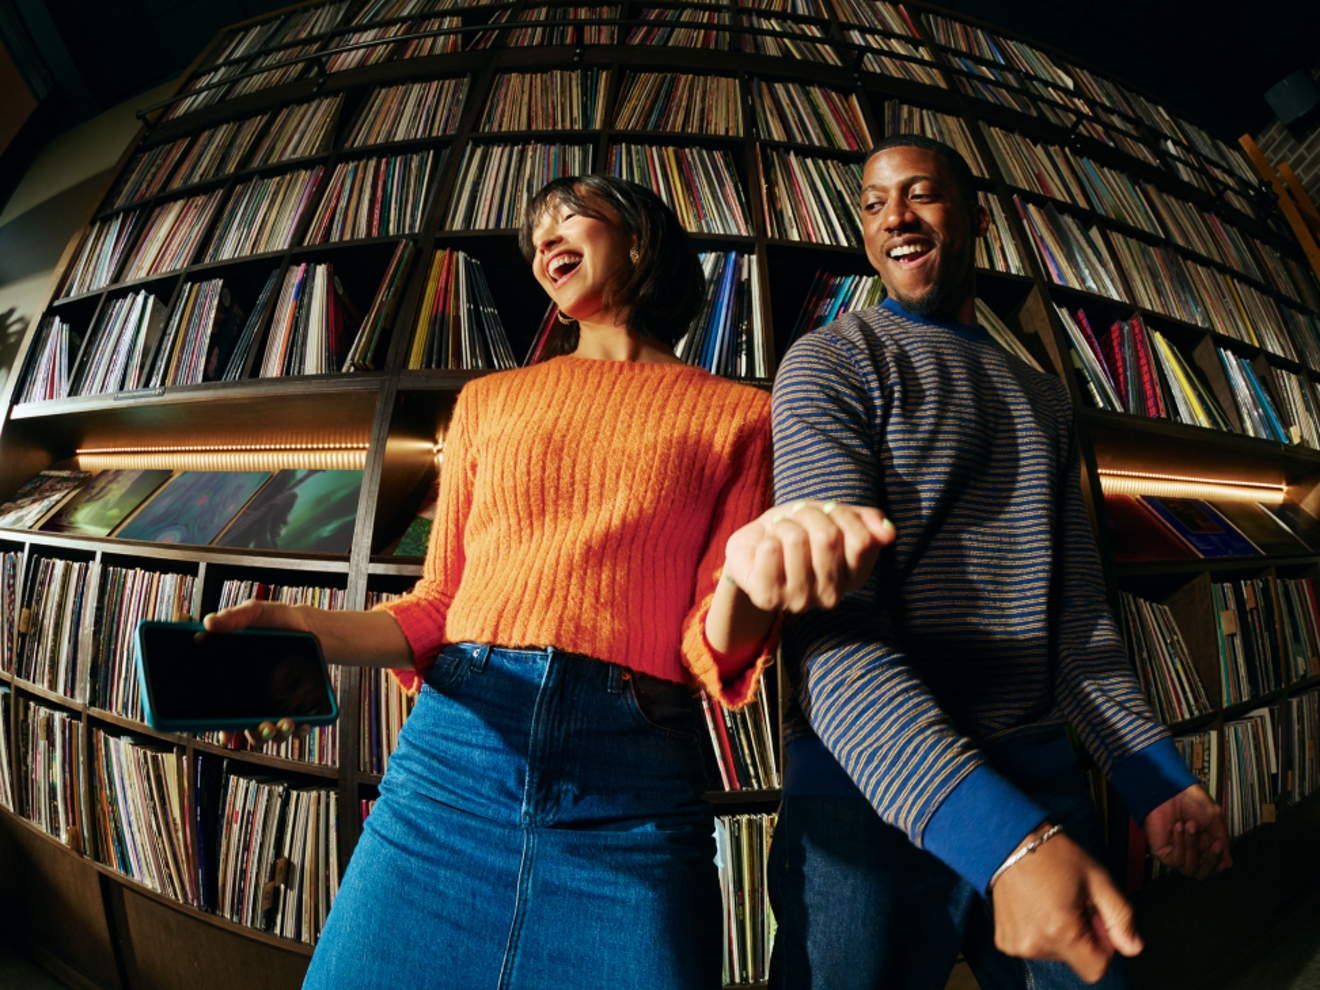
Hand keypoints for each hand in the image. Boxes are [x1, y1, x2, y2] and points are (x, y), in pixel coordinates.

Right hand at [201, 599, 312, 748]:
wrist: (310, 625)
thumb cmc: (277, 620)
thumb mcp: (256, 613)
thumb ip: (235, 617)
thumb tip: (208, 623)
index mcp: (232, 679)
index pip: (218, 710)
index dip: (220, 727)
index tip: (226, 733)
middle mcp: (249, 695)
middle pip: (245, 726)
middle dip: (255, 733)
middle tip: (266, 726)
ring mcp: (272, 700)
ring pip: (268, 730)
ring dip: (276, 734)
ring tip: (286, 723)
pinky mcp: (294, 701)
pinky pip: (294, 724)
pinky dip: (298, 728)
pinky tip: (303, 723)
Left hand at [723, 500, 894, 611]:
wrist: (757, 544)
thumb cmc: (801, 529)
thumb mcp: (835, 517)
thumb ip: (867, 522)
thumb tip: (890, 532)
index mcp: (856, 577)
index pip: (863, 540)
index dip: (841, 514)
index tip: (826, 513)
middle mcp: (832, 596)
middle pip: (828, 537)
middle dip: (808, 514)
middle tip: (797, 518)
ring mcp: (800, 601)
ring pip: (797, 540)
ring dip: (784, 524)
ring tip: (780, 533)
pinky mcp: (768, 597)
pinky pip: (770, 550)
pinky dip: (765, 537)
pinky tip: (765, 548)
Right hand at [992, 825, 1142, 982]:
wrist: (1008, 841)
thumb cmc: (1052, 854)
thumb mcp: (1097, 879)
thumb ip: (1121, 916)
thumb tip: (1133, 947)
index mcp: (1060, 931)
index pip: (1095, 969)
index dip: (1103, 946)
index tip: (1094, 918)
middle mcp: (1035, 943)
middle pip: (1075, 959)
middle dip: (1081, 936)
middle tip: (1073, 902)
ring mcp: (1016, 943)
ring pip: (1056, 953)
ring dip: (1061, 933)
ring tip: (1053, 900)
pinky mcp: (1005, 940)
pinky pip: (1035, 947)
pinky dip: (1041, 932)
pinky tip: (1037, 906)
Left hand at [1145, 784, 1231, 879]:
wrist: (1171, 790)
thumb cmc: (1192, 801)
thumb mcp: (1215, 820)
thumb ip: (1223, 842)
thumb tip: (1228, 864)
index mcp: (1204, 845)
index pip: (1213, 866)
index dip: (1217, 859)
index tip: (1219, 845)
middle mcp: (1190, 852)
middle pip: (1202, 873)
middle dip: (1209, 860)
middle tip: (1212, 843)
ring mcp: (1176, 853)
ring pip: (1190, 868)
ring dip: (1192, 846)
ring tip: (1189, 825)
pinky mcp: (1163, 852)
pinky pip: (1176, 860)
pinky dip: (1180, 844)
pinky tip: (1178, 827)